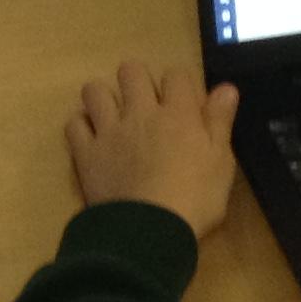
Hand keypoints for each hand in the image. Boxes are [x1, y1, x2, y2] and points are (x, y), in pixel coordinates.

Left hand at [65, 60, 240, 239]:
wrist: (150, 230)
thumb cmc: (195, 199)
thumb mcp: (221, 162)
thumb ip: (220, 122)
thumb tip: (226, 87)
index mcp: (177, 114)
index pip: (176, 75)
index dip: (180, 83)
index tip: (183, 102)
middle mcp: (140, 113)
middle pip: (131, 71)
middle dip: (137, 80)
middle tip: (145, 104)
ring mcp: (109, 131)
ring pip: (95, 90)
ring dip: (103, 98)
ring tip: (113, 116)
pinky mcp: (85, 153)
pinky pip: (74, 124)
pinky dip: (81, 127)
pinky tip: (92, 139)